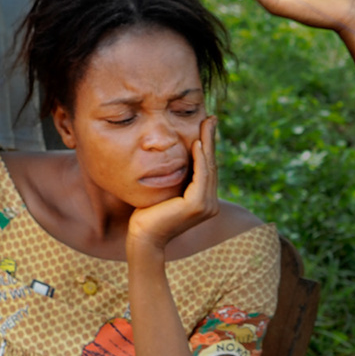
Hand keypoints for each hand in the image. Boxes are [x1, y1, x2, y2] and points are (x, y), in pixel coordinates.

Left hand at [127, 116, 219, 254]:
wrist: (143, 237)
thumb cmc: (148, 215)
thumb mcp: (165, 192)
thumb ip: (175, 180)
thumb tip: (172, 159)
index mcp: (204, 201)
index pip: (206, 169)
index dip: (207, 146)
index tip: (206, 126)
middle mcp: (210, 204)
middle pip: (211, 165)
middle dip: (211, 140)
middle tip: (211, 118)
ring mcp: (206, 206)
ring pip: (208, 168)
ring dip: (208, 144)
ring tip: (206, 124)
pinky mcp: (197, 205)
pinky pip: (201, 176)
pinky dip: (200, 158)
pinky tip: (197, 143)